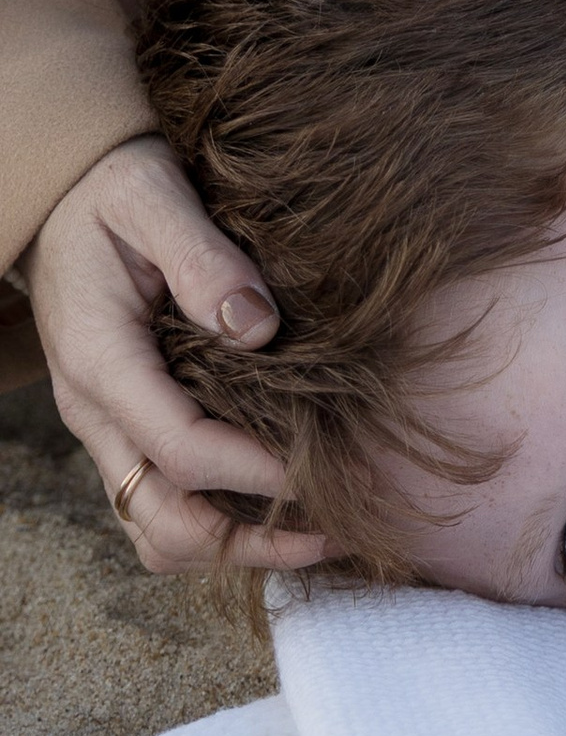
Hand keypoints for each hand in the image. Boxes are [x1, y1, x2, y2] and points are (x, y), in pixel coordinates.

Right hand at [24, 135, 328, 571]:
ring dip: (232, 544)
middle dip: (248, 540)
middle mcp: (96, 411)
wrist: (61, 193)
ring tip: (315, 531)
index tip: (325, 470)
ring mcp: (106, 428)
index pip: (180, 449)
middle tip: (334, 527)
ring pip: (156, 529)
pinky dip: (215, 520)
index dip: (257, 471)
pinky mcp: (124, 426)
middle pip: (164, 521)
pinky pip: (159, 502)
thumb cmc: (111, 190)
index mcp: (101, 361)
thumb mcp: (155, 199)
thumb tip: (258, 327)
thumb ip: (203, 259)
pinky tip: (276, 502)